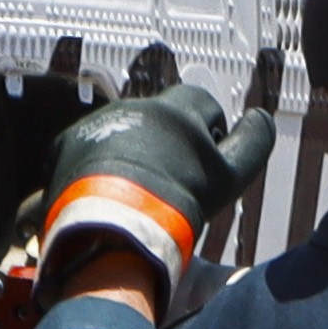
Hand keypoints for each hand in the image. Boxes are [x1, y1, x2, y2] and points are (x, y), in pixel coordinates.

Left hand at [39, 85, 280, 304]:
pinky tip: (106, 197)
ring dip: (132, 154)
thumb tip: (260, 116)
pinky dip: (98, 167)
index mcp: (175, 110)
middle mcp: (135, 107)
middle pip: (160, 119)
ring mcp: (98, 123)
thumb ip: (253, 142)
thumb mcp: (231, 176)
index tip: (204, 164)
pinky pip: (88, 149)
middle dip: (167, 144)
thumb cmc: (179, 201)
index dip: (209, 132)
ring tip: (134, 196)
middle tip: (170, 184)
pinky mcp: (67, 144)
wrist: (112, 225)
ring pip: (123, 133)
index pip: (202, 103)